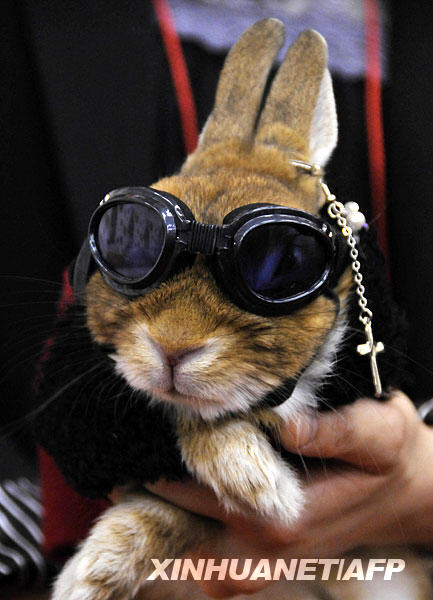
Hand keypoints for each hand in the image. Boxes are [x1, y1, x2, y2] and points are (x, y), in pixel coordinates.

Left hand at [139, 390, 432, 597]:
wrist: (407, 492)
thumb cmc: (392, 456)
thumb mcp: (378, 430)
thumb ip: (333, 431)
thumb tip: (282, 423)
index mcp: (286, 516)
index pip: (206, 501)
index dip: (166, 482)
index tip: (130, 462)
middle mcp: (271, 546)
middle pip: (192, 543)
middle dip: (153, 515)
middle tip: (116, 484)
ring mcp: (272, 559)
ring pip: (201, 564)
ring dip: (167, 537)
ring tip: (133, 503)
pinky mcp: (275, 558)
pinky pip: (220, 569)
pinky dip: (190, 550)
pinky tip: (175, 520)